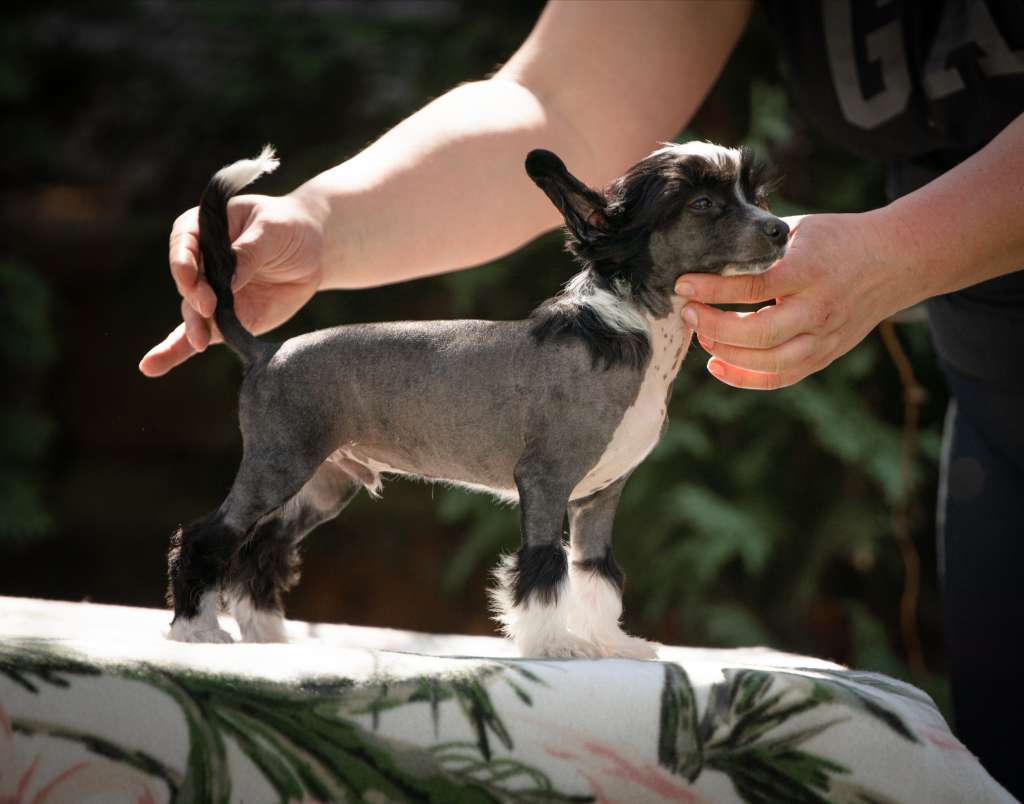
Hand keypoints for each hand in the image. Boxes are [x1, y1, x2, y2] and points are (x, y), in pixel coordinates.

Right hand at [139, 193, 324, 376]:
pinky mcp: (226, 319)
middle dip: (195, 297)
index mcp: (204, 229)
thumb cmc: (288, 228)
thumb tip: (229, 282)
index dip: (184, 261)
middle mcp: (201, 263)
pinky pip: (202, 334)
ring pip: (192, 312)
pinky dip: (177, 350)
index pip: (184, 242)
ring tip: (199, 341)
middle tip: (210, 308)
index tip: (190, 278)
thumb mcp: (272, 229)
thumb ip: (249, 252)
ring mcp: (212, 293)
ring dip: (192, 328)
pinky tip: (153, 366)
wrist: (311, 252)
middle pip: (188, 282)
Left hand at [674, 212, 906, 389]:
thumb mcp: (801, 230)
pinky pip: (781, 377)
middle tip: (689, 313)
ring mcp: (824, 337)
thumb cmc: (839, 240)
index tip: (684, 284)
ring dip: (727, 353)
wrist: (895, 260)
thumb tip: (709, 247)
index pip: (753, 286)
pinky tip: (717, 365)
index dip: (713, 289)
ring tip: (702, 335)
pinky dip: (745, 377)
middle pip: (759, 332)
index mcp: (809, 270)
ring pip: (769, 362)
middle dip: (715, 326)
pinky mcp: (825, 355)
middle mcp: (818, 308)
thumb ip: (761, 245)